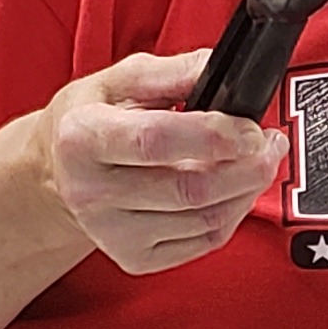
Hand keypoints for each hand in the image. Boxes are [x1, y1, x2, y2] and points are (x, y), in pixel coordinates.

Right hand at [41, 51, 283, 277]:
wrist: (58, 172)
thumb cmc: (91, 120)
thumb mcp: (121, 79)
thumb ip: (174, 71)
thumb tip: (222, 69)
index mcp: (82, 138)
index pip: (156, 142)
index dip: (215, 136)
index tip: (250, 128)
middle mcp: (91, 192)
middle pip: (190, 189)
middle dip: (247, 166)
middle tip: (269, 143)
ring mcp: (111, 233)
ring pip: (205, 220)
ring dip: (247, 190)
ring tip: (258, 161)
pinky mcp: (134, 258)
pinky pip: (203, 242)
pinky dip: (232, 215)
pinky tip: (235, 190)